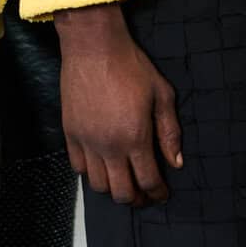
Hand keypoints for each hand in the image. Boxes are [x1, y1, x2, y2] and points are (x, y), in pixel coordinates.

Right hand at [55, 2, 181, 205]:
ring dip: (113, 189)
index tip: (162, 194)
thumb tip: (176, 162)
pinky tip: (102, 165)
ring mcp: (86, 141)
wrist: (94, 47)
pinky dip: (91, 173)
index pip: (148, 181)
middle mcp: (109, 145)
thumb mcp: (161, 94)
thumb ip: (169, 131)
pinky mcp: (70, 133)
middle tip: (145, 194)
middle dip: (137, 199)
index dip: (158, 193)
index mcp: (135, 137)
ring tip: (123, 181)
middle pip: (122, 192)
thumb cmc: (131, 66)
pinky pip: (77, 167)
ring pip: (98, 185)